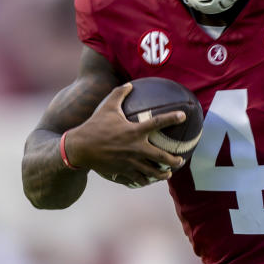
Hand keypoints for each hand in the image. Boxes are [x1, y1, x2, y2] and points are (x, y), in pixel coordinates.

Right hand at [64, 83, 185, 186]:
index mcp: (134, 131)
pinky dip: (146, 180)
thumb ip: (119, 94)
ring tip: (169, 173)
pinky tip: (149, 180)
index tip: (183, 115)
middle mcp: (136, 148)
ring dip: (163, 174)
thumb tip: (130, 84)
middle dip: (174, 160)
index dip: (172, 118)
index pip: (158, 122)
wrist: (80, 148)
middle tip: (181, 160)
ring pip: (152, 171)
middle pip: (161, 156)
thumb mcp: (107, 107)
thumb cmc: (94, 125)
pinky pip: (138, 178)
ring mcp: (130, 161)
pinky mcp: (123, 171)